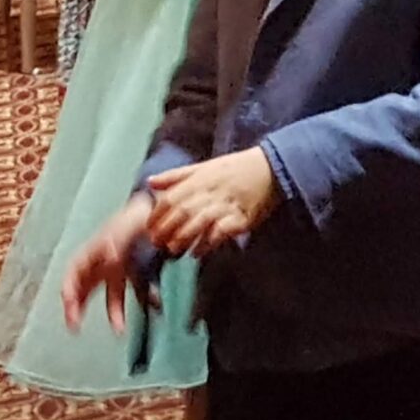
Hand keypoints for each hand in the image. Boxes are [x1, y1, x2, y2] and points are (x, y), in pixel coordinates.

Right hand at [60, 194, 155, 332]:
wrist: (158, 207)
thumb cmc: (136, 215)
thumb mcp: (125, 228)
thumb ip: (117, 244)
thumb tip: (109, 260)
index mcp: (95, 249)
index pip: (73, 272)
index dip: (68, 290)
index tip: (69, 306)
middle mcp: (103, 260)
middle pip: (84, 287)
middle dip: (77, 307)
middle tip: (74, 327)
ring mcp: (119, 266)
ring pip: (110, 293)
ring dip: (113, 312)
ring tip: (119, 330)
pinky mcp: (137, 270)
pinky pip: (135, 289)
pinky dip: (143, 300)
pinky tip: (155, 308)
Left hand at [146, 147, 278, 256]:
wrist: (270, 168)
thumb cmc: (234, 169)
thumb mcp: (203, 167)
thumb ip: (176, 176)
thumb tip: (150, 182)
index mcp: (199, 178)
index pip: (172, 197)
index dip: (158, 214)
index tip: (149, 228)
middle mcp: (210, 191)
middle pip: (182, 212)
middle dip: (167, 229)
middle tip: (157, 243)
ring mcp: (226, 205)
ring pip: (200, 222)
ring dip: (185, 237)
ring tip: (174, 249)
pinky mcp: (242, 218)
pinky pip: (221, 232)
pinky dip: (208, 243)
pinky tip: (198, 252)